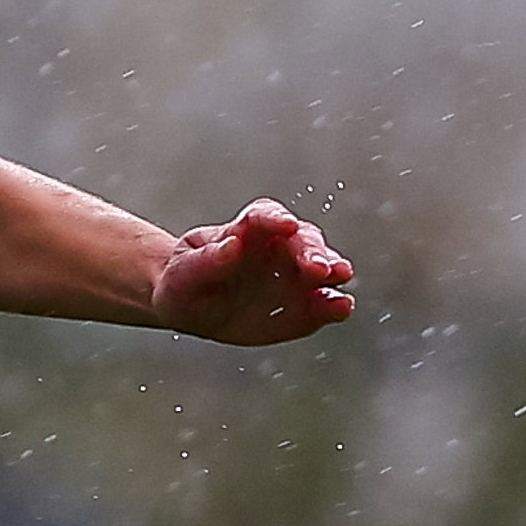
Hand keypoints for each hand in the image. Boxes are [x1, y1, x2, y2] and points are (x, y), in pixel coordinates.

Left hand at [151, 200, 356, 344]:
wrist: (194, 308)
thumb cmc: (186, 283)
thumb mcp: (184, 273)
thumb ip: (206, 260)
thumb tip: (231, 245)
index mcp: (246, 230)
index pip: (263, 216)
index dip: (276, 219)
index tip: (286, 225)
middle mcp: (277, 248)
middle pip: (301, 239)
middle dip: (312, 249)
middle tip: (318, 266)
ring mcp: (294, 276)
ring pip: (321, 266)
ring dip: (333, 270)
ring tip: (340, 276)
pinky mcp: (304, 305)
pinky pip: (323, 303)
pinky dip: (335, 304)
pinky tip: (341, 307)